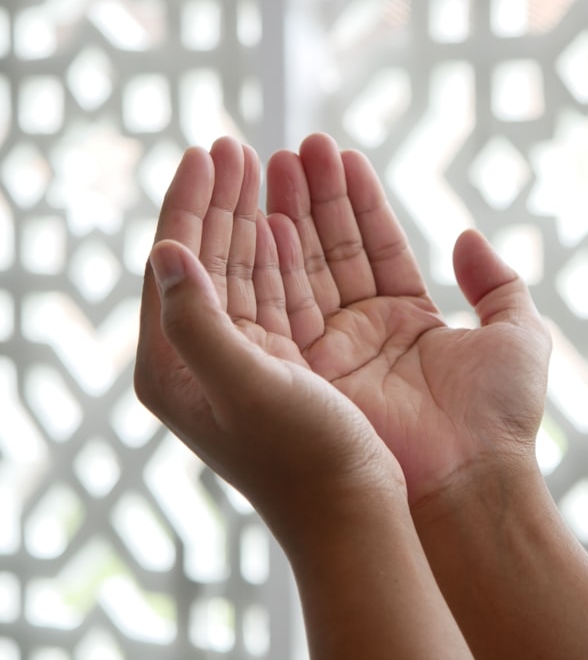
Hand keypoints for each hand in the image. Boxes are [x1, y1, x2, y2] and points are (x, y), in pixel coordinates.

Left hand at [134, 138, 401, 543]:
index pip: (175, 261)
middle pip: (209, 258)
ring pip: (247, 270)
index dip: (189, 201)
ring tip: (268, 166)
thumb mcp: (244, 388)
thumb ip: (195, 322)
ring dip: (256, 217)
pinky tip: (286, 226)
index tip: (207, 150)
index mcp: (176, 365)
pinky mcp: (289, 366)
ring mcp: (249, 362)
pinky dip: (283, 254)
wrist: (355, 514)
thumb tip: (160, 251)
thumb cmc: (304, 459)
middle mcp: (206, 361)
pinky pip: (280, 294)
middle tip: (235, 145)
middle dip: (223, 199)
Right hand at [264, 133, 551, 505]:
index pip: (377, 247)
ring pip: (306, 270)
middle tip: (295, 145)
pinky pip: (291, 306)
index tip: (341, 154)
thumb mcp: (518, 332)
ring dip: (290, 214)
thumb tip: (468, 234)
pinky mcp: (310, 372)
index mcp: (411, 322)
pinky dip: (281, 260)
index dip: (360, 201)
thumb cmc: (501, 415)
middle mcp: (366, 333)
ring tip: (276, 159)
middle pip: (333, 251)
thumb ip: (498, 282)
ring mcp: (334, 351)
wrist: (471, 480)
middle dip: (315, 197)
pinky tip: (271, 215)